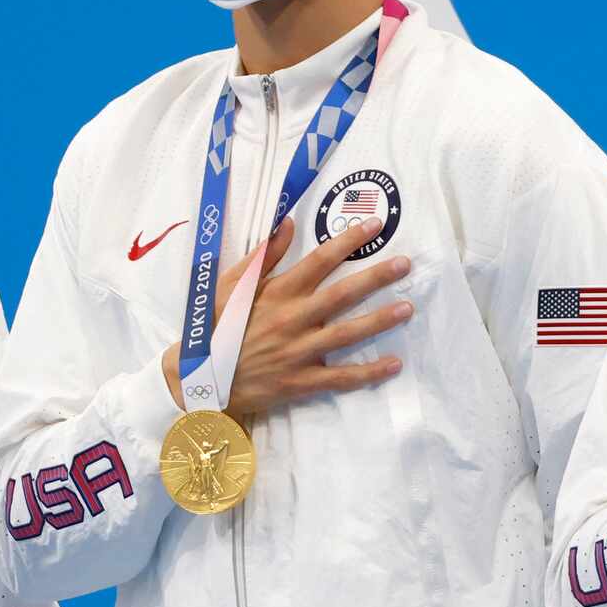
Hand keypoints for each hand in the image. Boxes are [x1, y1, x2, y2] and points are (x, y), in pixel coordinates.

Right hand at [158, 220, 411, 418]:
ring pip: (347, 334)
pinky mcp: (301, 382)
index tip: (374, 226)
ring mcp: (298, 352)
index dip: (348, 242)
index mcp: (277, 293)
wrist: (199, 377)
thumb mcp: (231, 286)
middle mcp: (292, 319)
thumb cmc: (217, 326)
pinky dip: (368, 372)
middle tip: (405, 264)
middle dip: (376, 277)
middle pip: (342, 295)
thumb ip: (263, 256)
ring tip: (407, 308)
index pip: (319, 261)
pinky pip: (340, 377)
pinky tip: (394, 364)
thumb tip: (289, 224)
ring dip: (380, 321)